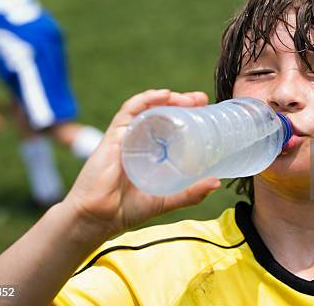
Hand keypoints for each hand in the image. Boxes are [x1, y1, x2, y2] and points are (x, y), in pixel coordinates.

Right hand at [60, 89, 220, 240]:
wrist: (97, 218)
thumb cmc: (126, 210)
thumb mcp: (166, 200)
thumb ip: (190, 193)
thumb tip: (216, 182)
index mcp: (150, 152)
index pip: (170, 126)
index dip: (187, 115)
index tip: (205, 110)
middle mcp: (139, 141)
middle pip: (161, 113)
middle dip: (182, 102)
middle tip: (201, 100)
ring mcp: (126, 137)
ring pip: (147, 108)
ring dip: (168, 98)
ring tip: (188, 98)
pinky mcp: (114, 136)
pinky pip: (129, 111)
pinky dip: (145, 99)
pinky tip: (163, 95)